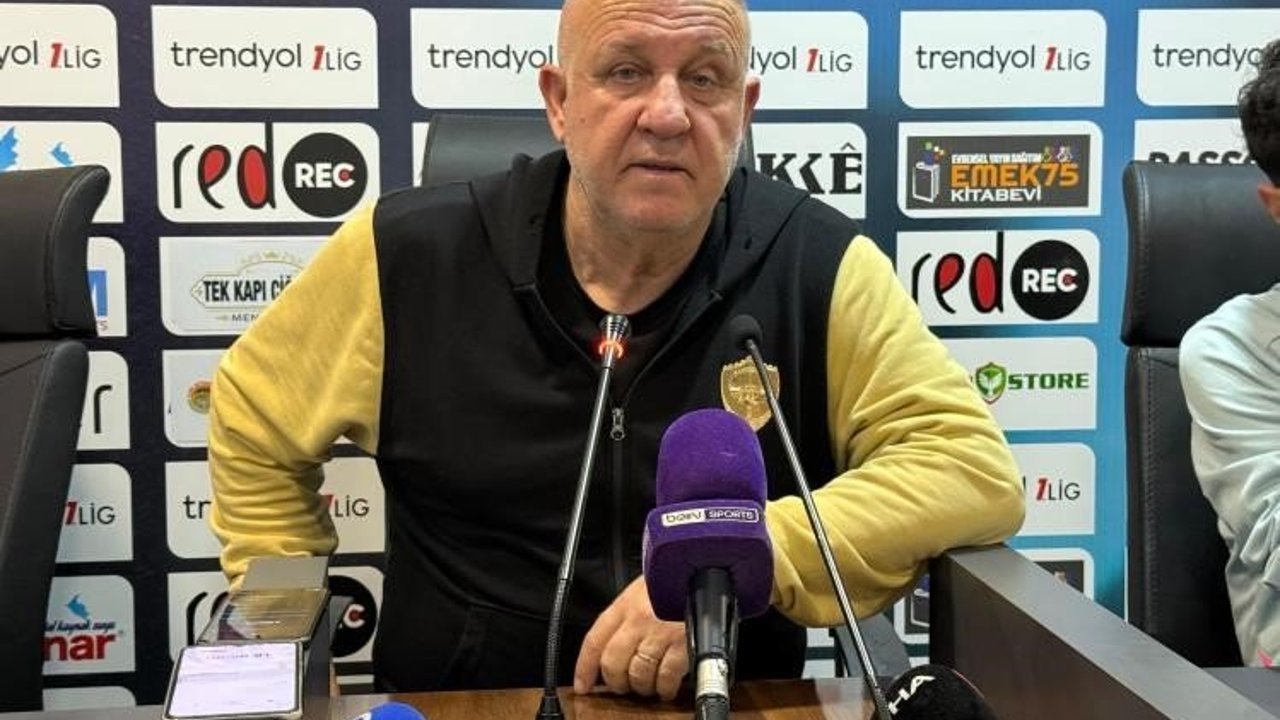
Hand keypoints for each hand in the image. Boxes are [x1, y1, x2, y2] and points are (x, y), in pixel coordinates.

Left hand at [573, 575, 687, 699]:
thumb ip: (626, 615)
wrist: (705, 571)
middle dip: (616, 682)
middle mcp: (639, 619)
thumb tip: (611, 647)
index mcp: (626, 604)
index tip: (583, 684)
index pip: (594, 641)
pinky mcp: (684, 645)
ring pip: (638, 675)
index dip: (584, 668)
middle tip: (623, 685)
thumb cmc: (676, 579)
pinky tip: (666, 686)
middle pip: (613, 664)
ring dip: (641, 687)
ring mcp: (661, 633)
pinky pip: (667, 677)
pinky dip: (665, 688)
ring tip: (647, 685)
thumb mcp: (643, 589)